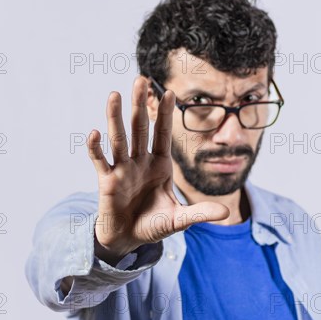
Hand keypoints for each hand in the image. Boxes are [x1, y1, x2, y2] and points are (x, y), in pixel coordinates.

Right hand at [87, 76, 228, 264]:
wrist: (128, 240)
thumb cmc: (153, 225)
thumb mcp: (179, 220)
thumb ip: (200, 213)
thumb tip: (226, 214)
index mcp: (160, 165)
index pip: (164, 135)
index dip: (168, 115)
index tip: (171, 93)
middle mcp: (141, 162)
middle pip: (140, 129)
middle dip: (141, 105)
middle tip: (140, 80)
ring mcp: (123, 169)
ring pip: (119, 139)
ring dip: (115, 118)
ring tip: (114, 95)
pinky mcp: (107, 181)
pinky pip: (100, 161)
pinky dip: (96, 148)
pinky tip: (94, 133)